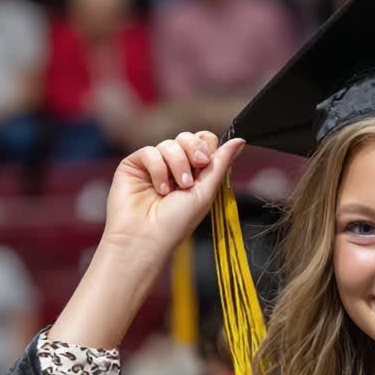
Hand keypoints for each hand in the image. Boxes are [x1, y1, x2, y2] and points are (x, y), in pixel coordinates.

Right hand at [101, 131, 246, 263]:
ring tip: (174, 189)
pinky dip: (157, 169)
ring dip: (176, 166)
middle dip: (192, 152)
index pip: (204, 142)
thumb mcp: (206, 192)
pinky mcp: (134, 164)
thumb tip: (240, 140)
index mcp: (195, 173)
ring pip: (170, 143)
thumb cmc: (176, 223)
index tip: (205, 164)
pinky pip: (150, 151)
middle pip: (188, 137)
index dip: (206, 148)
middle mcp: (175, 166)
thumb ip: (221, 163)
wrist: (147, 237)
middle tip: (191, 176)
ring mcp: (155, 164)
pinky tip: (159, 189)